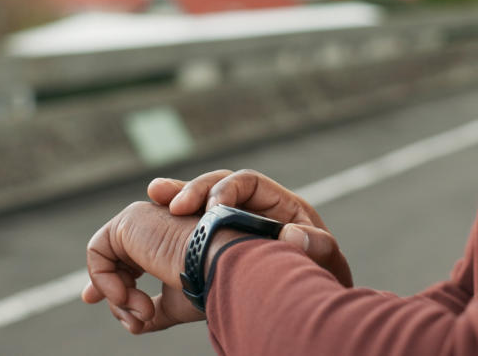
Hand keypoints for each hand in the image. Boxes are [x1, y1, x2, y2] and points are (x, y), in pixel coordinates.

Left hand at [81, 201, 202, 333]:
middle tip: (133, 322)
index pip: (127, 260)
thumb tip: (135, 323)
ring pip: (106, 260)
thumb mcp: (175, 302)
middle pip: (113, 262)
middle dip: (113, 295)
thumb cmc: (208, 282)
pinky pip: (97, 252)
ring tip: (144, 312)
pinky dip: (103, 279)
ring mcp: (141, 219)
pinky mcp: (129, 220)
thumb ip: (154, 309)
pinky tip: (125, 296)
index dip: (112, 284)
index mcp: (164, 242)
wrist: (220, 266)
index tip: (106, 307)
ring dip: (118, 295)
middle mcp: (152, 226)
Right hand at [148, 170, 353, 287]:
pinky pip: (190, 226)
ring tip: (155, 194)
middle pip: (216, 185)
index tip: (212, 208)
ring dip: (175, 196)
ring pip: (198, 202)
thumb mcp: (324, 257)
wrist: (309, 294)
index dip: (227, 190)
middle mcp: (250, 205)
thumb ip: (315, 245)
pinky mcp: (214, 242)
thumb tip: (292, 236)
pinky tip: (153, 221)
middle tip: (169, 201)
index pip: (247, 182)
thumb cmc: (319, 272)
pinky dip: (172, 224)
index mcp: (277, 202)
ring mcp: (230, 221)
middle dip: (192, 189)